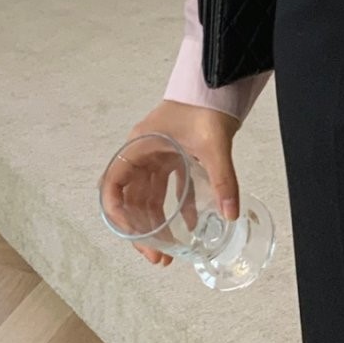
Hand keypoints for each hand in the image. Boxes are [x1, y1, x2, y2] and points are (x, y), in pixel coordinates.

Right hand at [116, 101, 240, 266]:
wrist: (218, 84)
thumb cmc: (205, 106)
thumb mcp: (213, 145)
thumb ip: (223, 179)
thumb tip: (230, 214)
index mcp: (139, 148)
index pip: (112, 184)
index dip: (117, 213)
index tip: (135, 236)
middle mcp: (142, 154)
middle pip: (132, 199)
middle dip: (142, 231)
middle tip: (158, 257)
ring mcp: (158, 156)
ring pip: (150, 198)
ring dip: (158, 224)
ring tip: (170, 253)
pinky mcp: (175, 157)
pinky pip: (170, 188)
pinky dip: (179, 207)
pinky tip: (192, 225)